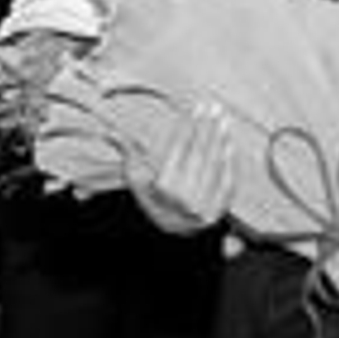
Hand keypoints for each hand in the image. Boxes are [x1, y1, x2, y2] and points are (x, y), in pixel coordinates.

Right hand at [131, 101, 233, 234]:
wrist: (175, 230)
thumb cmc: (153, 198)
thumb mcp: (137, 180)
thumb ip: (129, 153)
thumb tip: (109, 131)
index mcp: (164, 188)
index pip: (180, 149)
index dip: (190, 126)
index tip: (198, 107)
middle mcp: (184, 198)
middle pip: (199, 155)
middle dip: (208, 128)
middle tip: (214, 107)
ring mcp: (204, 205)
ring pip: (214, 166)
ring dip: (220, 140)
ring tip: (223, 119)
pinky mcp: (219, 210)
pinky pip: (226, 180)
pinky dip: (228, 161)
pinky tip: (229, 143)